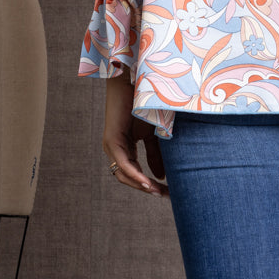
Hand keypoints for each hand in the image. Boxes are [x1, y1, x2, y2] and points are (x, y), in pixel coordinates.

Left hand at [103, 67, 168, 196]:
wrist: (135, 83)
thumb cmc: (143, 104)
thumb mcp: (153, 134)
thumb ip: (155, 154)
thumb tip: (160, 176)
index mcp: (124, 148)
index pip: (135, 173)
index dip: (150, 184)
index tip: (168, 193)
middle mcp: (114, 150)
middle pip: (128, 178)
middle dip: (147, 189)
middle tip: (166, 196)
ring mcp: (111, 146)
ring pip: (124, 175)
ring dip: (141, 186)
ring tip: (159, 192)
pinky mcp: (111, 140)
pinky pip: (123, 164)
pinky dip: (136, 175)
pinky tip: (148, 183)